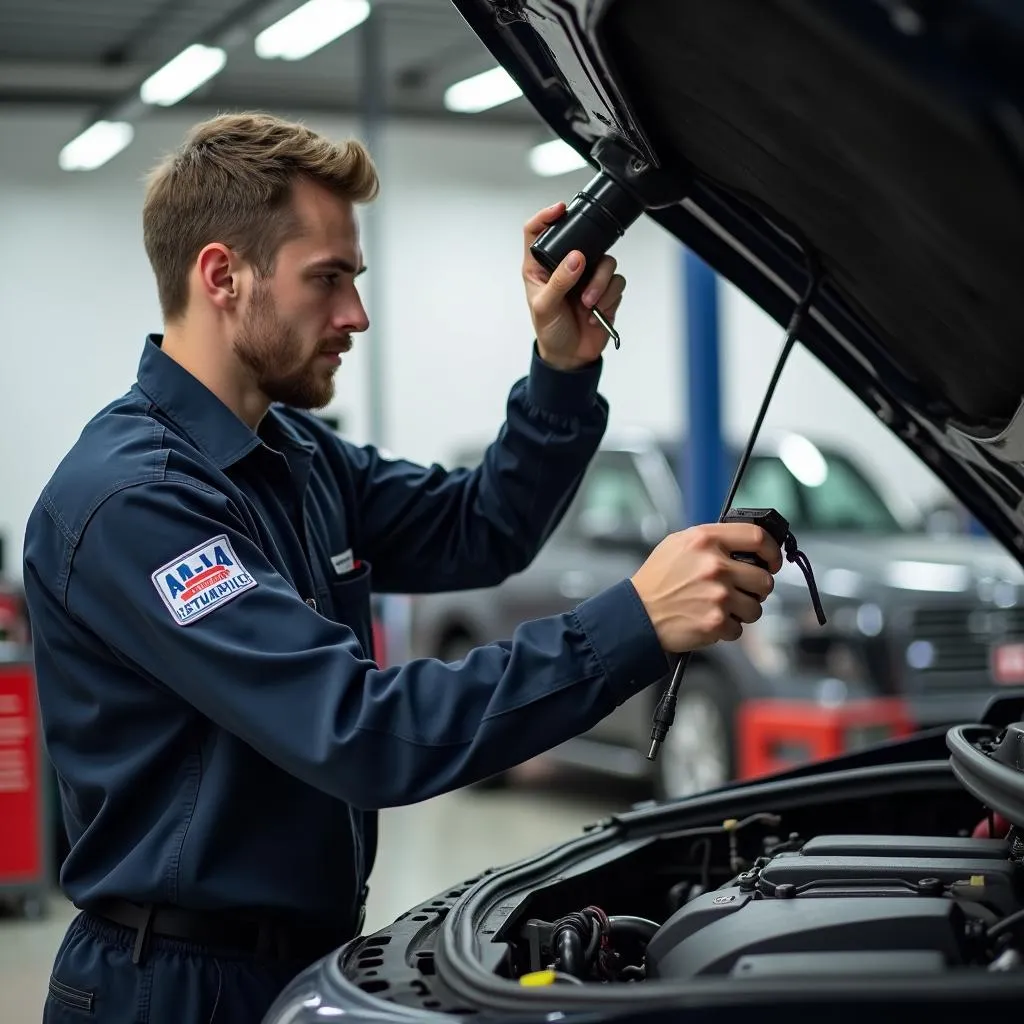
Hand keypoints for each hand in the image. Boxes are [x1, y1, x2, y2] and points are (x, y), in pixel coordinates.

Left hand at [522, 203, 626, 370]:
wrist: (571, 356)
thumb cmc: (550, 331)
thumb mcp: (545, 307)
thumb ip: (559, 282)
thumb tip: (575, 258)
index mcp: (541, 266)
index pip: (537, 231)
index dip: (546, 216)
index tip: (560, 210)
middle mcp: (565, 266)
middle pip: (583, 241)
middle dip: (588, 259)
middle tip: (582, 273)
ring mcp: (588, 276)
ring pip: (606, 262)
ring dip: (600, 284)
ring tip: (588, 305)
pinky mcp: (606, 289)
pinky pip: (617, 282)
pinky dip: (609, 297)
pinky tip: (596, 312)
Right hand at [630, 524, 782, 652]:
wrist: (637, 614)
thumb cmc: (657, 580)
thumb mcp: (678, 544)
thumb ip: (711, 540)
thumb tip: (744, 543)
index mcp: (706, 540)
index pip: (758, 538)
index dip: (772, 551)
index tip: (772, 561)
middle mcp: (715, 565)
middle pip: (764, 579)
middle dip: (756, 588)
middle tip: (741, 591)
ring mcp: (717, 595)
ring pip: (756, 607)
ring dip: (743, 610)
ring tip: (722, 607)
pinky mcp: (715, 622)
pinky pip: (739, 628)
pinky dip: (727, 628)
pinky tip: (709, 619)